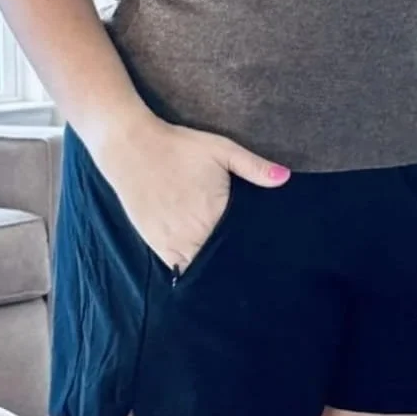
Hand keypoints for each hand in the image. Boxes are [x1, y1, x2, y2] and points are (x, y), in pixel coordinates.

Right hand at [93, 115, 290, 274]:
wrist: (130, 147)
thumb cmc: (179, 146)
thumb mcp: (220, 149)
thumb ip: (254, 166)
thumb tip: (286, 178)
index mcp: (214, 214)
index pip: (241, 246)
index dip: (253, 251)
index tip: (265, 254)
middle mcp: (193, 235)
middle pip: (221, 262)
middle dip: (234, 262)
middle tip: (249, 260)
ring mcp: (172, 243)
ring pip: (199, 269)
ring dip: (212, 268)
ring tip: (226, 264)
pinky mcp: (155, 244)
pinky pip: (178, 267)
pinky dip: (190, 266)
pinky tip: (200, 259)